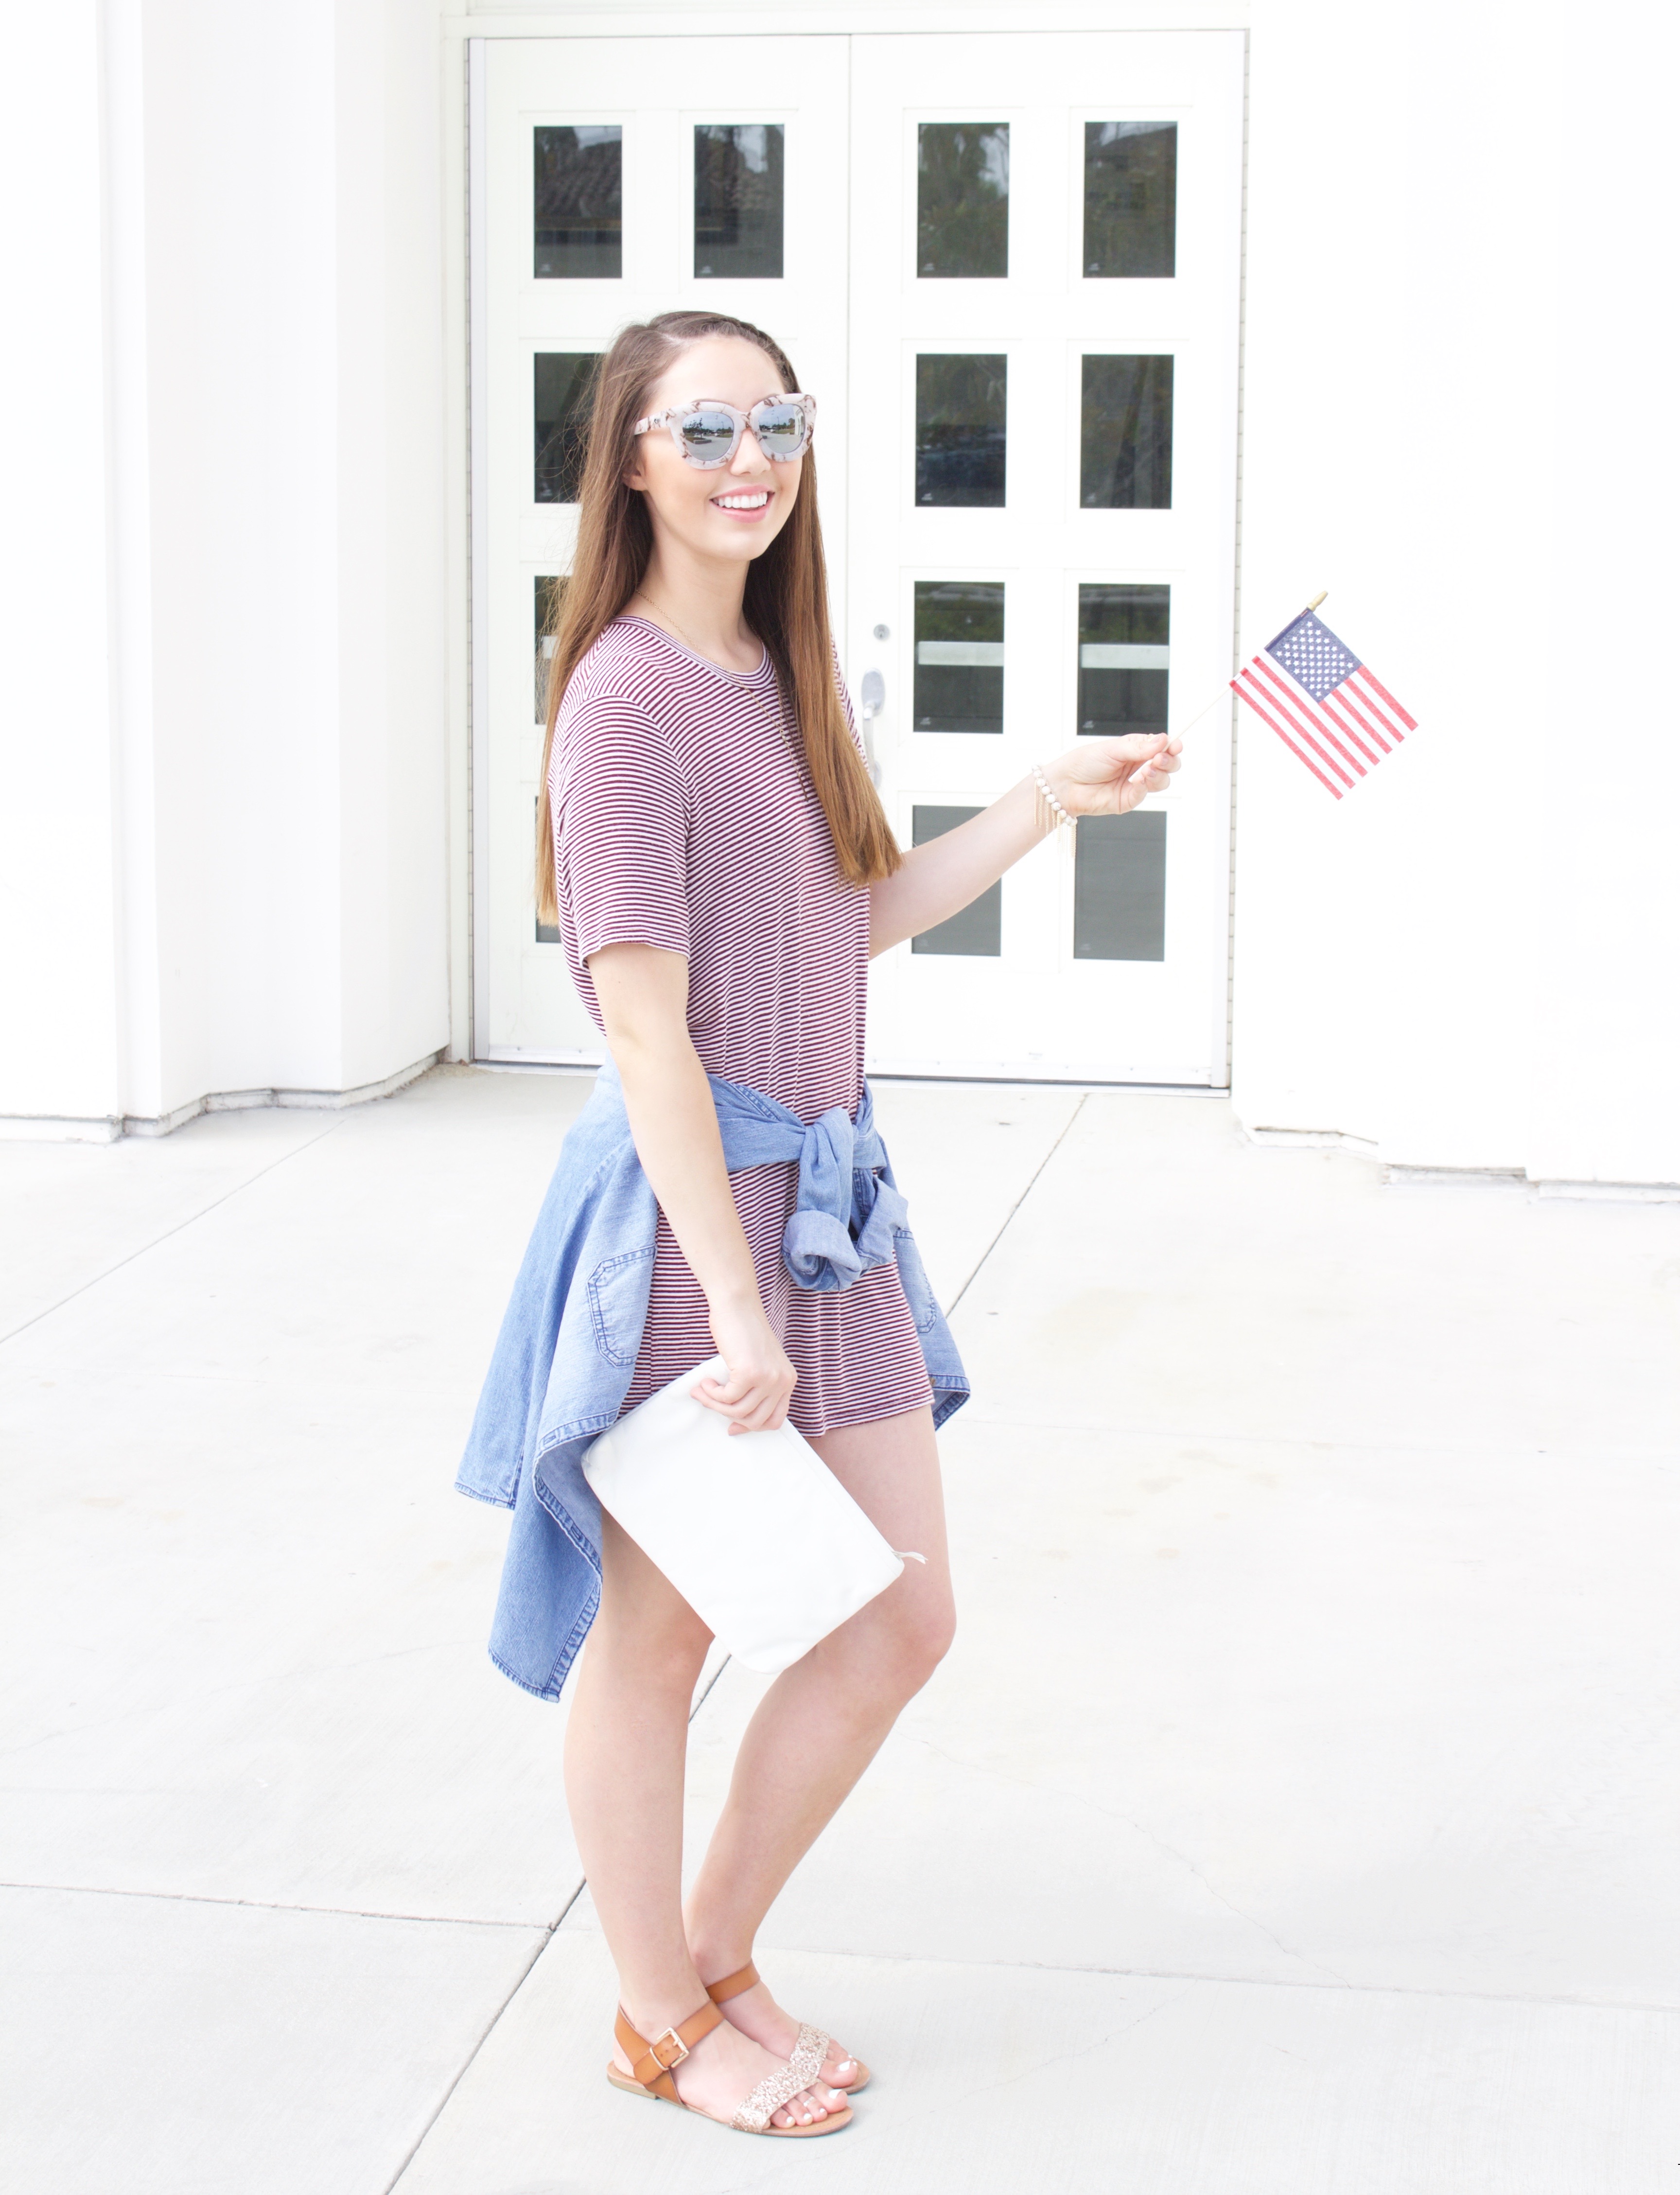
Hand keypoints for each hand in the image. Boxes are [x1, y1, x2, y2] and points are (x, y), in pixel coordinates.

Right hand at [694, 1292, 796, 1434]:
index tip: (732, 1426)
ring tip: (702, 1391)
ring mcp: (768, 1378)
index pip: (774, 1419)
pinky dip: (711, 1393)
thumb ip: (755, 1388)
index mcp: (788, 1380)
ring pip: (738, 1411)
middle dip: (728, 1416)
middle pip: (755, 1420)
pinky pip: (727, 1398)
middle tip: (709, 1402)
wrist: (737, 1306)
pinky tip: (705, 1381)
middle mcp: (783, 1381)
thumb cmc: (743, 1332)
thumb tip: (737, 1420)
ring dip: (714, 1404)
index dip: (751, 1427)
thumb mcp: (759, 1363)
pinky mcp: (750, 1372)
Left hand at [1044, 733, 1181, 818]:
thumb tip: (1163, 740)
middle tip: (1161, 759)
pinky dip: (1145, 786)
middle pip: (1168, 765)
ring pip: (1162, 781)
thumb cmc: (1085, 762)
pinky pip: (1145, 793)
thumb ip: (1139, 747)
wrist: (1066, 785)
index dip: (1172, 746)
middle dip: (1170, 761)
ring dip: (1160, 774)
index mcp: (1136, 750)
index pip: (1162, 747)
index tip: (1175, 745)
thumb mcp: (1113, 749)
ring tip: (1148, 770)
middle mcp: (1138, 766)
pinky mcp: (1129, 800)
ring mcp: (1136, 784)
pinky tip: (1139, 780)